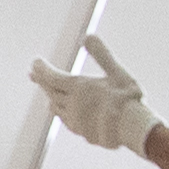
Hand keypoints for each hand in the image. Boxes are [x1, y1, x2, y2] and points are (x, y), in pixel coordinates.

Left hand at [30, 36, 151, 157]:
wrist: (135, 130)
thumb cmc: (128, 99)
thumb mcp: (118, 72)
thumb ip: (102, 55)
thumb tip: (88, 36)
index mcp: (79, 88)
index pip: (52, 77)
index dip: (42, 69)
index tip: (35, 62)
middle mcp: (72, 105)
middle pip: (51, 91)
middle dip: (42, 81)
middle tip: (33, 74)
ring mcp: (76, 120)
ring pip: (56, 107)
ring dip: (51, 98)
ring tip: (49, 93)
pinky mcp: (83, 133)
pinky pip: (66, 120)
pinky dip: (61, 113)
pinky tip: (64, 114)